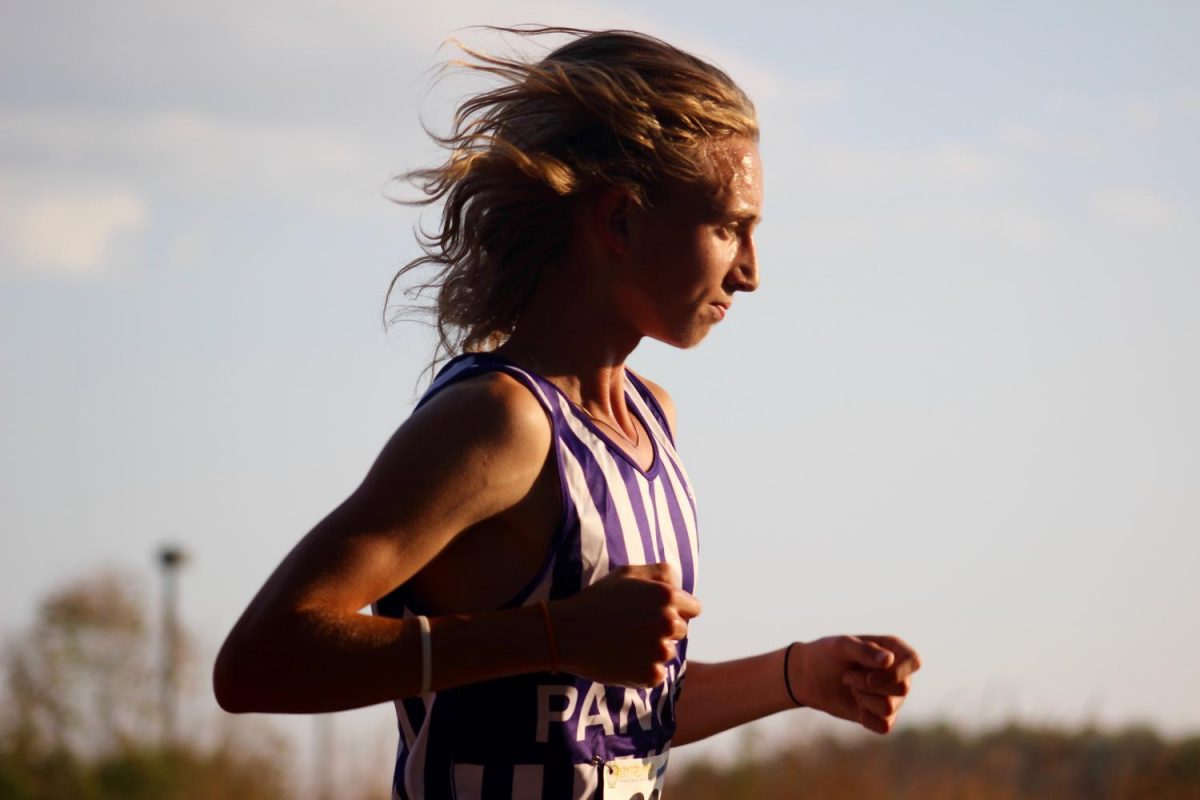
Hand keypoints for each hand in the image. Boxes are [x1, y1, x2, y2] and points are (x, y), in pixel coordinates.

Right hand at [551, 563, 700, 687]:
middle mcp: (669, 623)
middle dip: (663, 630)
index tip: (655, 614)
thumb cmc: (596, 600)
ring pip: (668, 653)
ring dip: (652, 651)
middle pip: (681, 631)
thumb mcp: (626, 574)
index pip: (693, 608)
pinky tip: (621, 659)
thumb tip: (678, 582)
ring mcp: (660, 651)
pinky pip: (656, 673)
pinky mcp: (651, 675)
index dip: (676, 610)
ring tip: (624, 644)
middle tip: (633, 629)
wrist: (567, 633)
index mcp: (667, 596)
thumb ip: (658, 573)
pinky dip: (642, 670)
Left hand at [788, 634, 920, 733]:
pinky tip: (855, 706)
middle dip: (868, 685)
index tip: (870, 676)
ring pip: (889, 708)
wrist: (808, 677)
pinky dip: (865, 717)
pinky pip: (884, 726)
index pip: (914, 661)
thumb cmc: (826, 655)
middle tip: (847, 675)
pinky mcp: (882, 716)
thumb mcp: (840, 646)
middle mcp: (898, 674)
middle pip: (902, 688)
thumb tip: (889, 661)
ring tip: (849, 686)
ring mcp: (892, 696)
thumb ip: (864, 650)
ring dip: (862, 698)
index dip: (899, 672)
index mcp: (893, 649)